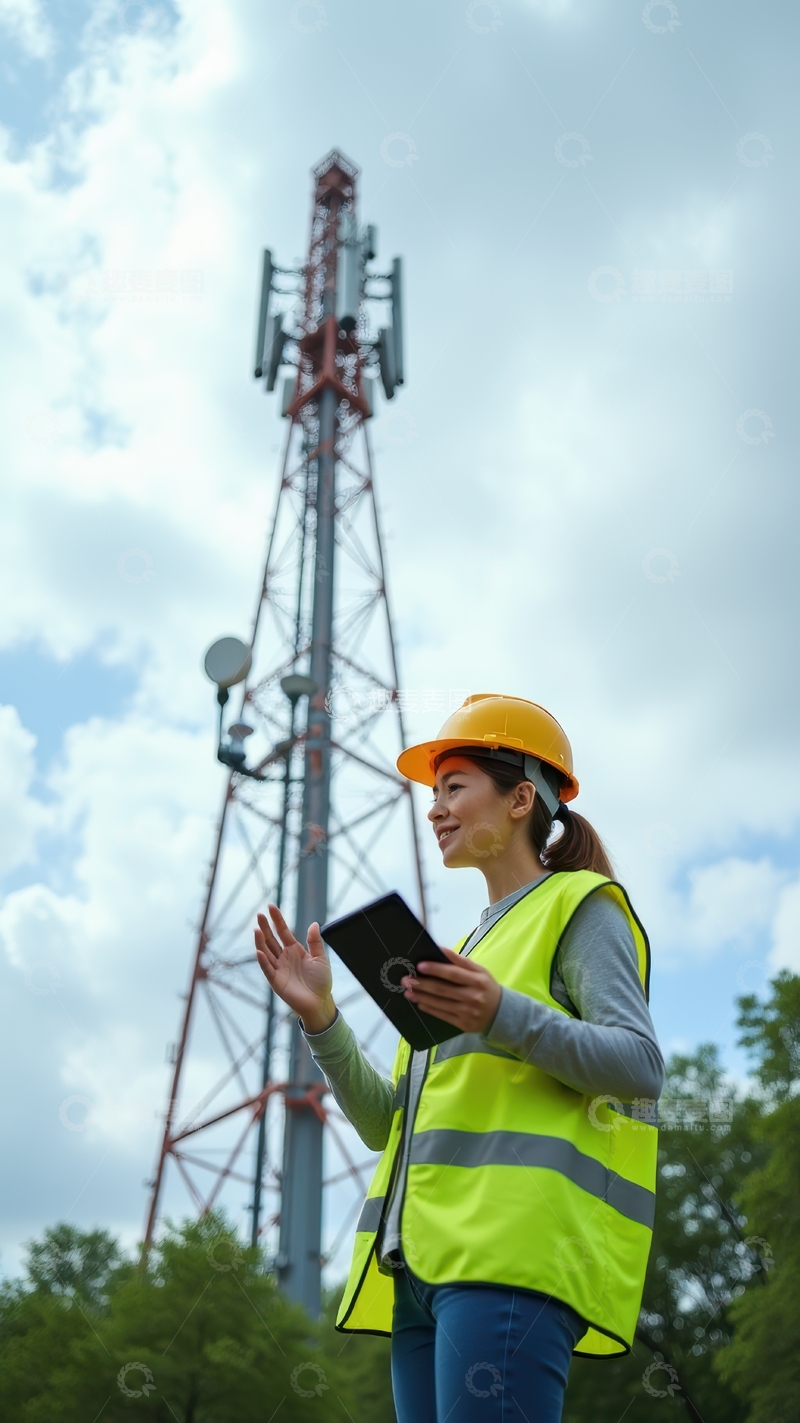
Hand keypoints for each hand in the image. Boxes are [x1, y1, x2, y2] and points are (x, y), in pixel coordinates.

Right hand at [254, 904, 335, 1033]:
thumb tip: (314, 924)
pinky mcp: (276, 981)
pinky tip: (259, 951)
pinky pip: (267, 969)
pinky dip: (263, 960)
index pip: (283, 931)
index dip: (277, 919)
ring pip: (266, 952)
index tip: (271, 906)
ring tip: (256, 929)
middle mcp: (284, 957)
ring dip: (260, 941)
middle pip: (271, 939)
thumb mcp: (321, 958)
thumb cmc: (321, 981)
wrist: (320, 1002)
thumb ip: (315, 942)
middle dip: (265, 927)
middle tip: (259, 915)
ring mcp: (278, 968)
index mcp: (294, 950)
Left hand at [401, 948, 501, 1033]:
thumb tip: (441, 949)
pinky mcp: (463, 1024)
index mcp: (477, 980)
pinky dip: (430, 1009)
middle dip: (422, 984)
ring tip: (408, 992)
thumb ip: (460, 961)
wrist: (502, 1013)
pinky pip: (443, 1016)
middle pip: (443, 990)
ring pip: (440, 1004)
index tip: (419, 966)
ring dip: (422, 997)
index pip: (454, 973)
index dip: (436, 969)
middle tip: (406, 980)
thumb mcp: (480, 971)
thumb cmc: (487, 987)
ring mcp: (468, 1012)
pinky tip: (420, 1004)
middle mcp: (473, 996)